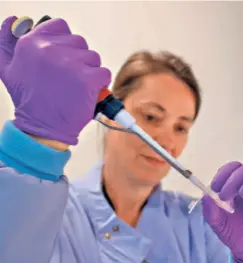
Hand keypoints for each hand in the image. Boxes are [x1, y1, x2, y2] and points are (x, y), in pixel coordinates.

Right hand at [0, 17, 110, 144]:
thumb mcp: (8, 70)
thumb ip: (7, 44)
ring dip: (89, 72)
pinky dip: (100, 84)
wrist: (43, 129)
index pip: (61, 27)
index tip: (65, 58)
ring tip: (76, 88)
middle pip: (80, 43)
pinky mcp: (88, 80)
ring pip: (93, 58)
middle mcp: (51, 50)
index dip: (66, 43)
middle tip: (69, 79)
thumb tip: (11, 22)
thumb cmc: (29, 102)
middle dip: (78, 60)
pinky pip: (104, 74)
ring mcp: (71, 64)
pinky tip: (88, 93)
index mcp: (32, 43)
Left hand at [202, 161, 242, 262]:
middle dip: (231, 177)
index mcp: (233, 187)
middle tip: (224, 195)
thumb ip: (210, 210)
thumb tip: (204, 195)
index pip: (228, 170)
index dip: (222, 174)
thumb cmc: (234, 235)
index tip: (214, 187)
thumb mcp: (218, 223)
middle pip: (241, 167)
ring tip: (241, 194)